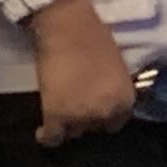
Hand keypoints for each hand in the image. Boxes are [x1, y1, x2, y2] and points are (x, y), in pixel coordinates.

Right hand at [26, 0, 136, 146]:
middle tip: (76, 105)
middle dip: (86, 119)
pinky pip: (52, 138)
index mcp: (125, 100)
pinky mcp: (55, 116)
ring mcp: (81, 116)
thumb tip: (105, 100)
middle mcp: (106, 112)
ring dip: (68, 123)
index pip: (116, 123)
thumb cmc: (95, 40)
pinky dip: (46, 136)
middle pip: (94, 128)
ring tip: (60, 111)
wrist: (69, 29)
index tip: (94, 111)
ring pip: (73, 132)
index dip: (104, 117)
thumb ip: (112, 91)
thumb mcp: (116, 70)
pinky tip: (42, 131)